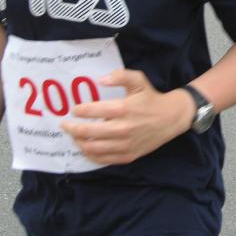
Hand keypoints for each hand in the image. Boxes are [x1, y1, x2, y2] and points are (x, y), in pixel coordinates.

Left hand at [61, 69, 193, 164]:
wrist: (171, 118)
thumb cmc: (151, 98)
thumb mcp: (139, 81)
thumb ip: (120, 76)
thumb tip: (100, 80)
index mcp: (123, 109)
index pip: (92, 111)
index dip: (79, 111)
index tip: (74, 110)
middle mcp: (122, 129)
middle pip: (88, 133)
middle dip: (72, 129)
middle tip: (64, 125)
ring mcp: (125, 144)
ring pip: (93, 148)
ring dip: (79, 143)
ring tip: (74, 137)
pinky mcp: (128, 155)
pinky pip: (103, 159)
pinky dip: (91, 155)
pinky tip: (86, 148)